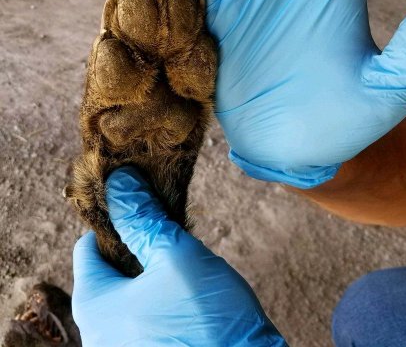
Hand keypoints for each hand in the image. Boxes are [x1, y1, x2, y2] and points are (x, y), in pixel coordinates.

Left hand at [72, 166, 285, 345]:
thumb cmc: (208, 320)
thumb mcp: (176, 255)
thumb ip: (143, 218)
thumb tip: (120, 184)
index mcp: (94, 307)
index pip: (87, 247)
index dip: (115, 221)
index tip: (142, 207)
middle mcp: (97, 334)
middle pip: (107, 269)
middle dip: (136, 245)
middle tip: (167, 233)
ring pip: (127, 290)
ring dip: (149, 268)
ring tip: (179, 260)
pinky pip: (140, 312)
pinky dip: (156, 293)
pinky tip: (184, 288)